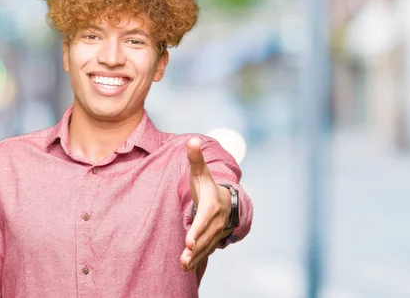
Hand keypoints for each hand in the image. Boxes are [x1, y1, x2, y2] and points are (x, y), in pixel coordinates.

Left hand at [180, 137, 232, 271]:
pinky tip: (185, 268)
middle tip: (184, 257)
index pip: (204, 219)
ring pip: (206, 246)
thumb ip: (195, 158)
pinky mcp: (212, 239)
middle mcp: (216, 221)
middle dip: (195, 247)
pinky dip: (197, 260)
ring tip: (183, 265)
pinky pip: (206, 251)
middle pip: (205, 236)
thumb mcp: (201, 172)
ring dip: (195, 257)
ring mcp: (216, 231)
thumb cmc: (208, 186)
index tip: (189, 240)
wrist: (226, 201)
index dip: (197, 230)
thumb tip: (192, 140)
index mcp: (212, 205)